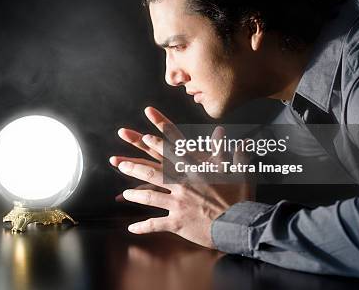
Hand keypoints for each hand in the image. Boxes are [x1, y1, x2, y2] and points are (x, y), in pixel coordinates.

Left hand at [111, 106, 254, 248]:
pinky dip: (143, 227)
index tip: (146, 133)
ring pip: (150, 197)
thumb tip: (222, 131)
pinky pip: (156, 224)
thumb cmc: (240, 197)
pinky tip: (131, 228)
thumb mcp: (236, 168)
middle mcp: (183, 184)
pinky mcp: (177, 222)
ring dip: (134, 195)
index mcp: (195, 170)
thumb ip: (226, 149)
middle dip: (134, 167)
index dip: (160, 140)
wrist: (239, 224)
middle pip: (153, 172)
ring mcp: (178, 203)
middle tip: (118, 163)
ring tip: (122, 195)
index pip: (174, 151)